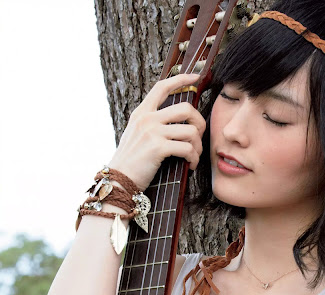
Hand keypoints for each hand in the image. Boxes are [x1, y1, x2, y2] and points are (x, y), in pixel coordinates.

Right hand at [108, 73, 205, 191]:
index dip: (181, 79)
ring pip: (191, 130)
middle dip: (200, 123)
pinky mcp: (158, 147)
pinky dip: (193, 158)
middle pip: (186, 108)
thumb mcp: (136, 135)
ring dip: (198, 146)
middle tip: (199, 138)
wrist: (118, 181)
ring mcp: (152, 132)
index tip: (196, 77)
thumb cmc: (131, 163)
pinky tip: (190, 165)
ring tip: (194, 157)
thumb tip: (175, 122)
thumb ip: (151, 124)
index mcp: (141, 113)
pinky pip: (187, 148)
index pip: (162, 87)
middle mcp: (147, 118)